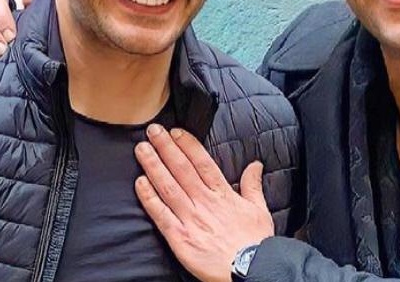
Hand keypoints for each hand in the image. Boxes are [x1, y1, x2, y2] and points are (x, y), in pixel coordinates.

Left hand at [135, 125, 273, 281]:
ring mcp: (190, 219)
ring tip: (141, 149)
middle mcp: (204, 202)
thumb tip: (255, 165)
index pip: (202, 163)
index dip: (187, 145)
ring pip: (168, 186)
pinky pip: (160, 214)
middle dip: (165, 148)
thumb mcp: (259, 209)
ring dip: (154, 166)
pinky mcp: (179, 237)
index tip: (175, 132)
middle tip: (152, 131)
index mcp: (223, 194)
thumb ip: (252, 185)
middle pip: (181, 169)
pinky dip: (149, 198)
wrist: (250, 269)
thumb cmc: (255, 242)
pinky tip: (139, 183)